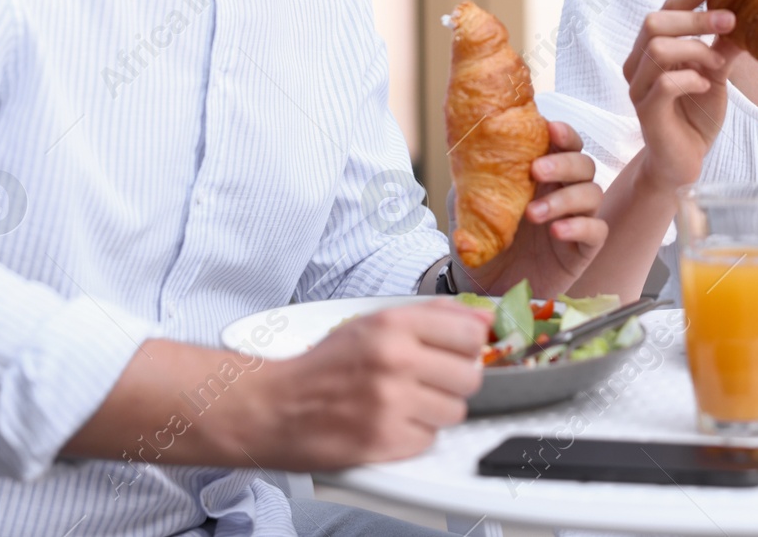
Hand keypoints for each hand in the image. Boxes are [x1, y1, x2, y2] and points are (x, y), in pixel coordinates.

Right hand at [251, 299, 489, 468]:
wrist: (273, 406)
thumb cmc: (323, 366)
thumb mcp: (374, 323)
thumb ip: (433, 316)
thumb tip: (484, 318)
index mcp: (393, 325)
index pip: (470, 333)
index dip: (468, 346)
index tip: (457, 352)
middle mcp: (394, 360)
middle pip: (470, 376)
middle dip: (453, 382)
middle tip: (428, 382)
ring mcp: (390, 402)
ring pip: (454, 412)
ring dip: (435, 411)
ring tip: (406, 403)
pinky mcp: (383, 441)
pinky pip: (429, 441)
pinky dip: (414, 436)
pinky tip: (390, 423)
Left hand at [456, 121, 607, 297]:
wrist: (483, 283)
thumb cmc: (484, 238)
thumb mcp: (471, 204)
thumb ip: (476, 178)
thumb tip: (471, 151)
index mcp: (542, 174)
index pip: (565, 144)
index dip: (564, 134)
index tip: (551, 129)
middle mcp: (563, 191)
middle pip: (584, 164)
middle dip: (564, 163)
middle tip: (536, 171)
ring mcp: (576, 219)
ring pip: (593, 193)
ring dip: (565, 198)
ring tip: (533, 214)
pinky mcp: (582, 249)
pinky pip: (597, 231)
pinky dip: (580, 226)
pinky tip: (557, 231)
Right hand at [621, 0, 742, 192]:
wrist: (685, 163)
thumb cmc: (696, 115)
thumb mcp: (715, 73)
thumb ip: (722, 45)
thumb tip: (746, 14)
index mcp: (652, 49)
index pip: (667, 8)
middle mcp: (638, 64)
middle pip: (654, 21)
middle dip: (696, 18)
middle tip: (731, 21)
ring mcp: (639, 88)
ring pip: (658, 48)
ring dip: (696, 50)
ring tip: (717, 64)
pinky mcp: (647, 112)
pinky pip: (665, 83)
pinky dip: (691, 77)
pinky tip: (705, 85)